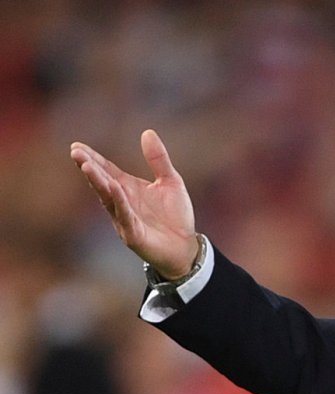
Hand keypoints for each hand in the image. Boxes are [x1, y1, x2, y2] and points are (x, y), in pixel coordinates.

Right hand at [70, 129, 200, 279]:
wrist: (186, 247)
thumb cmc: (175, 216)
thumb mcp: (171, 182)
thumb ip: (159, 159)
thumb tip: (147, 132)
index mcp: (128, 188)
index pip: (107, 171)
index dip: (93, 159)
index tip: (77, 146)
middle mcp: (122, 202)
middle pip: (103, 182)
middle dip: (90, 168)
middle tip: (76, 153)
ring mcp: (124, 219)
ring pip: (108, 199)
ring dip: (98, 183)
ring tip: (87, 167)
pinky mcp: (133, 235)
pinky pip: (125, 217)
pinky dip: (119, 203)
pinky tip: (113, 189)